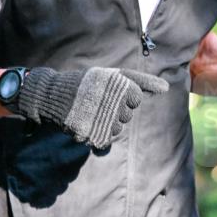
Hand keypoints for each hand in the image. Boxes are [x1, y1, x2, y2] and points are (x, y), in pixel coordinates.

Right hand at [12, 66, 168, 148]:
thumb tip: (166, 88)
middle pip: (127, 115)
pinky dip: (97, 134)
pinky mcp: (88, 132)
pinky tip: (87, 124)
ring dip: (106, 124)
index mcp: (119, 85)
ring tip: (90, 113)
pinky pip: (104, 140)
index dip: (124, 98)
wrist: (50, 94)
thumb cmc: (85, 84)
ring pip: (118, 129)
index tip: (108, 94)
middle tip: (95, 103)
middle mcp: (112, 101)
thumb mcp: (112, 76)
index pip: (136, 99)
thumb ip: (140, 81)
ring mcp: (99, 118)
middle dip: (114, 111)